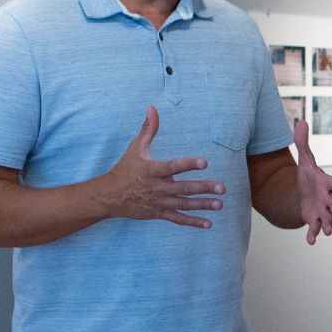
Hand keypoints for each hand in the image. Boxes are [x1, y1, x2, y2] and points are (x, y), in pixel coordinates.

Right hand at [98, 106, 225, 227]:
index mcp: (152, 170)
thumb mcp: (135, 148)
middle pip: (183, 188)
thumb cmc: (125, 169)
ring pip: (183, 204)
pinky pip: (178, 219)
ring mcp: (158, 202)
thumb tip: (152, 108)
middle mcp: (156, 188)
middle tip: (222, 188)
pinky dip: (193, 222)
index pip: (172, 167)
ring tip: (220, 204)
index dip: (188, 165)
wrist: (109, 197)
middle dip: (203, 188)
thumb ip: (148, 129)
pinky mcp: (158, 213)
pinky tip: (208, 223)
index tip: (205, 162)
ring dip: (202, 205)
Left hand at [292, 119, 331, 243]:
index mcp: (327, 183)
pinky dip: (314, 235)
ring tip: (328, 232)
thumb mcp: (304, 159)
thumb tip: (300, 121)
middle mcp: (328, 198)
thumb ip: (303, 142)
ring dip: (329, 225)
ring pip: (329, 219)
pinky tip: (311, 241)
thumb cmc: (309, 175)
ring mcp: (323, 210)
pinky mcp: (315, 220)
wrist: (305, 193)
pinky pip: (316, 228)